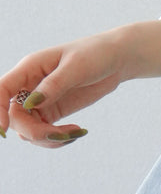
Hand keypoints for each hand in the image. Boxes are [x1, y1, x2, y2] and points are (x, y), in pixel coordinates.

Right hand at [1, 33, 128, 147]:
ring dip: (48, 138)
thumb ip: (54, 84)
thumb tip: (31, 103)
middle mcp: (30, 85)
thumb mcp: (77, 67)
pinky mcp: (53, 111)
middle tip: (63, 134)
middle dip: (35, 131)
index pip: (1, 90)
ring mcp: (40, 101)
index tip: (4, 130)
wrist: (116, 59)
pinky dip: (57, 138)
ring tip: (75, 132)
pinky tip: (77, 132)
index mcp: (29, 68)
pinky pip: (43, 132)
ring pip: (27, 129)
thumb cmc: (96, 54)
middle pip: (15, 117)